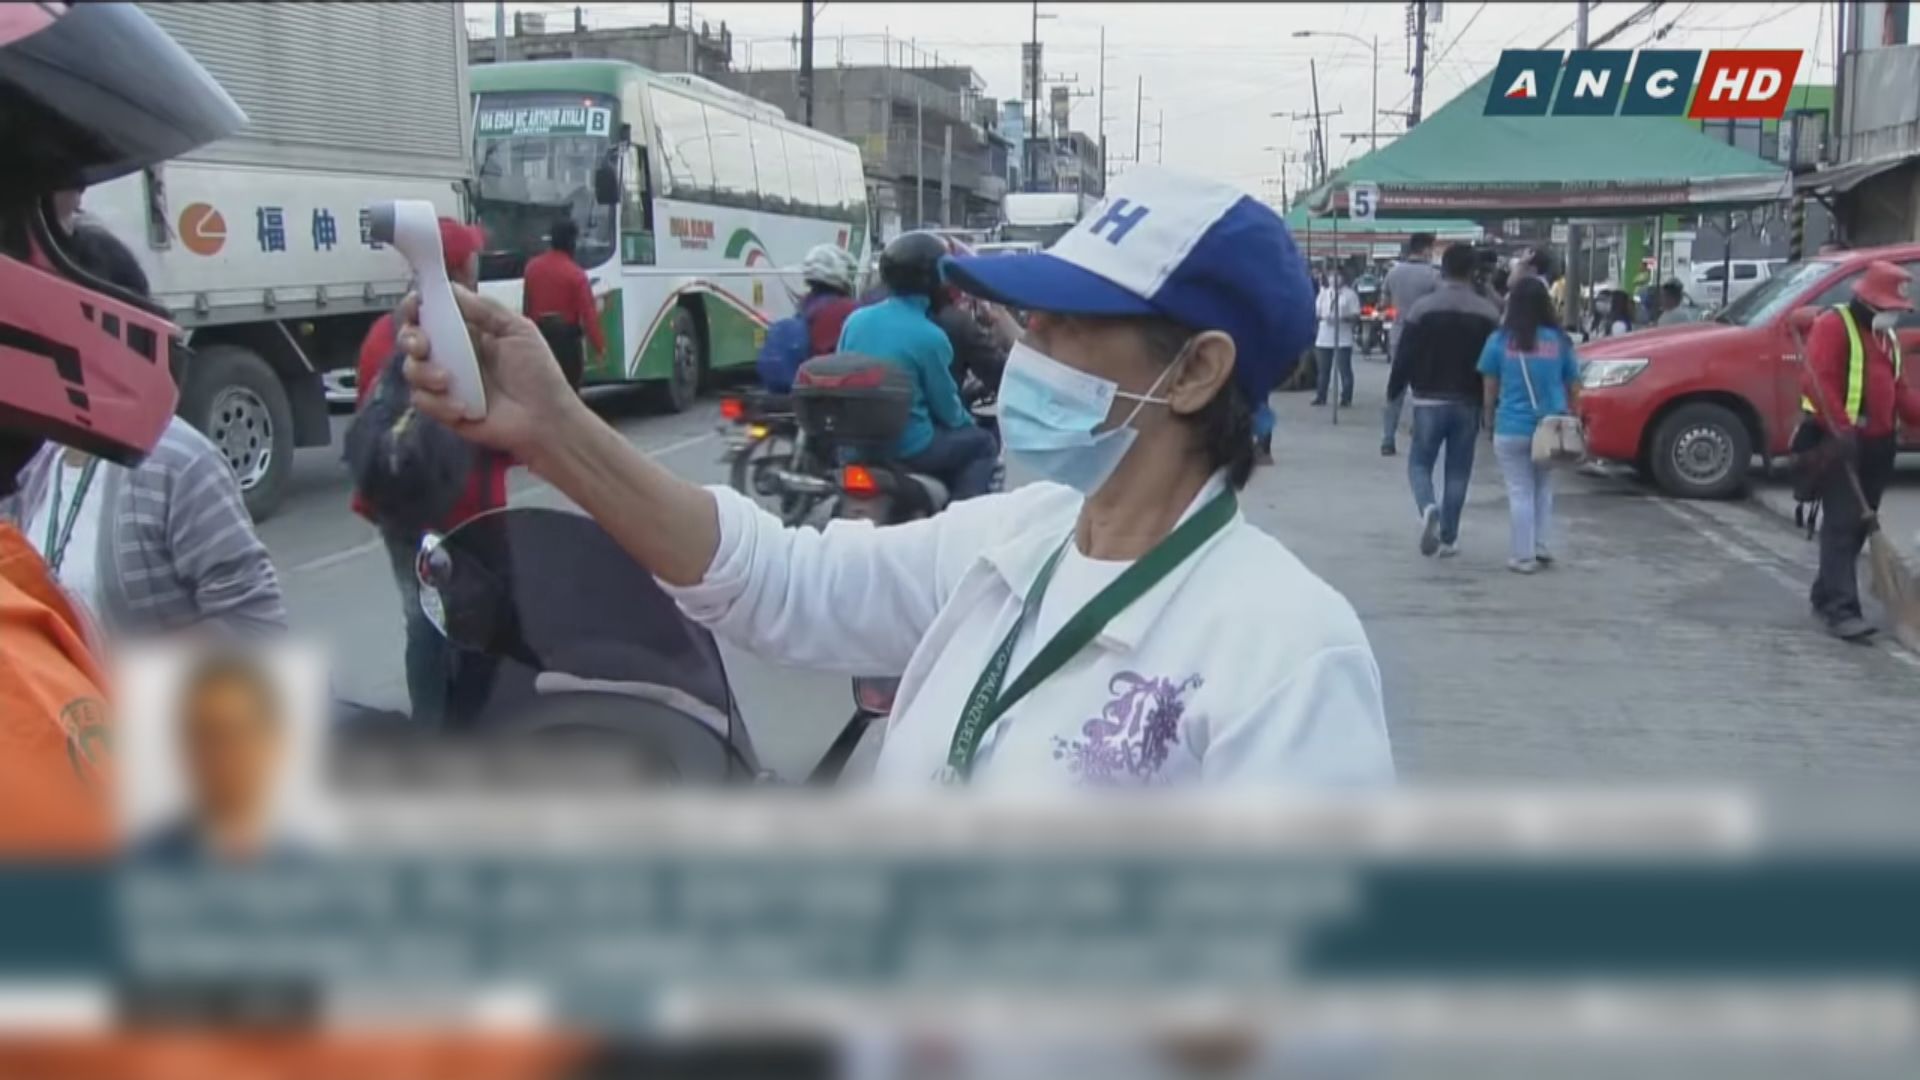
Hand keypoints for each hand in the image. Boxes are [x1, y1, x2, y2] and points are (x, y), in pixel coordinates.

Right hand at [398, 285, 584, 463]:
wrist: (546, 419)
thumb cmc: (538, 374)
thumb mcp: (518, 330)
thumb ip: (484, 309)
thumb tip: (451, 288)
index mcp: (468, 331)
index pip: (432, 311)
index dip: (417, 305)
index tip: (415, 304)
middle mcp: (452, 353)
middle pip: (411, 337)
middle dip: (410, 338)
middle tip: (423, 346)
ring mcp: (446, 382)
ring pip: (411, 369)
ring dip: (423, 372)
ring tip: (445, 381)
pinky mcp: (444, 410)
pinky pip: (422, 401)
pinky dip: (437, 403)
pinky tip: (461, 407)